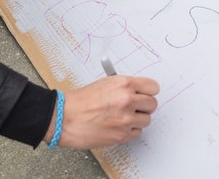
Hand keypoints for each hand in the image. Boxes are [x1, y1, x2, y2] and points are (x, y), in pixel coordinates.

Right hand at [44, 75, 159, 148]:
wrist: (65, 117)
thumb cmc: (81, 101)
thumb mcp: (105, 84)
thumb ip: (124, 87)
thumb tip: (139, 91)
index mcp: (124, 84)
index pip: (153, 87)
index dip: (149, 91)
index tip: (146, 94)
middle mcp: (128, 100)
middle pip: (152, 104)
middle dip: (144, 106)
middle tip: (135, 107)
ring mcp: (126, 119)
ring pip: (146, 120)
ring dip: (137, 119)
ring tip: (122, 117)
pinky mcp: (122, 135)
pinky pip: (137, 132)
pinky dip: (129, 131)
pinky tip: (117, 126)